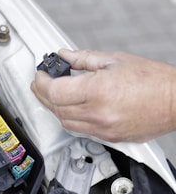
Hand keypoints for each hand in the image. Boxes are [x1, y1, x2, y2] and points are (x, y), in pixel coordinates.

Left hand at [31, 49, 175, 142]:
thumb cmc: (154, 80)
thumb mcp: (115, 60)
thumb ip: (83, 58)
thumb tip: (64, 56)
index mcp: (98, 91)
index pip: (55, 91)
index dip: (42, 82)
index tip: (40, 74)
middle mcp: (99, 113)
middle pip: (56, 107)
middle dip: (43, 93)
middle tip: (41, 81)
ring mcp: (104, 129)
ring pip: (64, 122)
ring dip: (54, 107)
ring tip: (54, 93)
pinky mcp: (109, 137)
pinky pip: (79, 130)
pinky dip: (69, 117)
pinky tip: (70, 106)